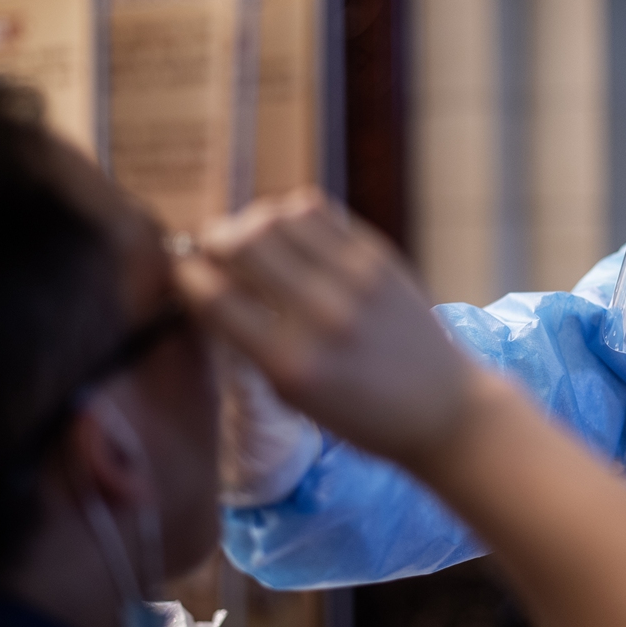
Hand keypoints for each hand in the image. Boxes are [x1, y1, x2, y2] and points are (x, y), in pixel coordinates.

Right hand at [175, 191, 472, 463]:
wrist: (442, 408)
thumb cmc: (361, 415)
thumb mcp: (294, 397)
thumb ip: (251, 342)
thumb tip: (207, 285)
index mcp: (291, 364)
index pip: (215, 298)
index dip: (186, 276)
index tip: (183, 273)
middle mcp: (322, 315)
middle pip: (243, 241)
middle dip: (214, 238)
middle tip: (214, 249)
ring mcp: (355, 280)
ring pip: (279, 214)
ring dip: (252, 220)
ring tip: (252, 238)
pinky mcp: (380, 257)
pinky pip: (318, 211)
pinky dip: (291, 214)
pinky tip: (290, 234)